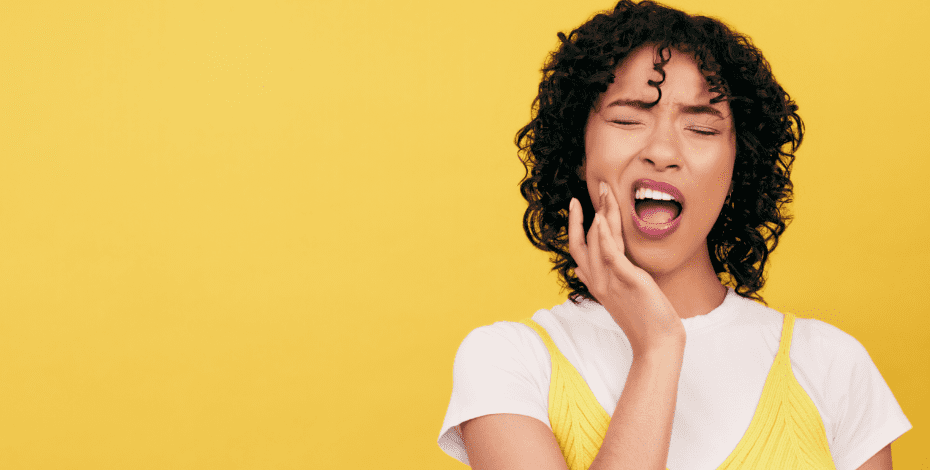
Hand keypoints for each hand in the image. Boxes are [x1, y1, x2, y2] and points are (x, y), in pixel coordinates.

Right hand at [569, 182, 685, 355]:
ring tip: (604, 192)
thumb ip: (598, 281)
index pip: (577, 249)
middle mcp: (598, 281)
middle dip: (583, 213)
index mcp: (595, 283)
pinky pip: (611, 253)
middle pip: (582, 241)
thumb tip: (579, 271)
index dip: (575, 225)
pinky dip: (604, 234)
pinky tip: (601, 217)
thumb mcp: (615, 298)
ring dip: (599, 213)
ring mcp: (610, 281)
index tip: (577, 204)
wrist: (657, 343)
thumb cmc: (642, 321)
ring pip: (597, 241)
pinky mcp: (627, 280)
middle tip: (591, 189)